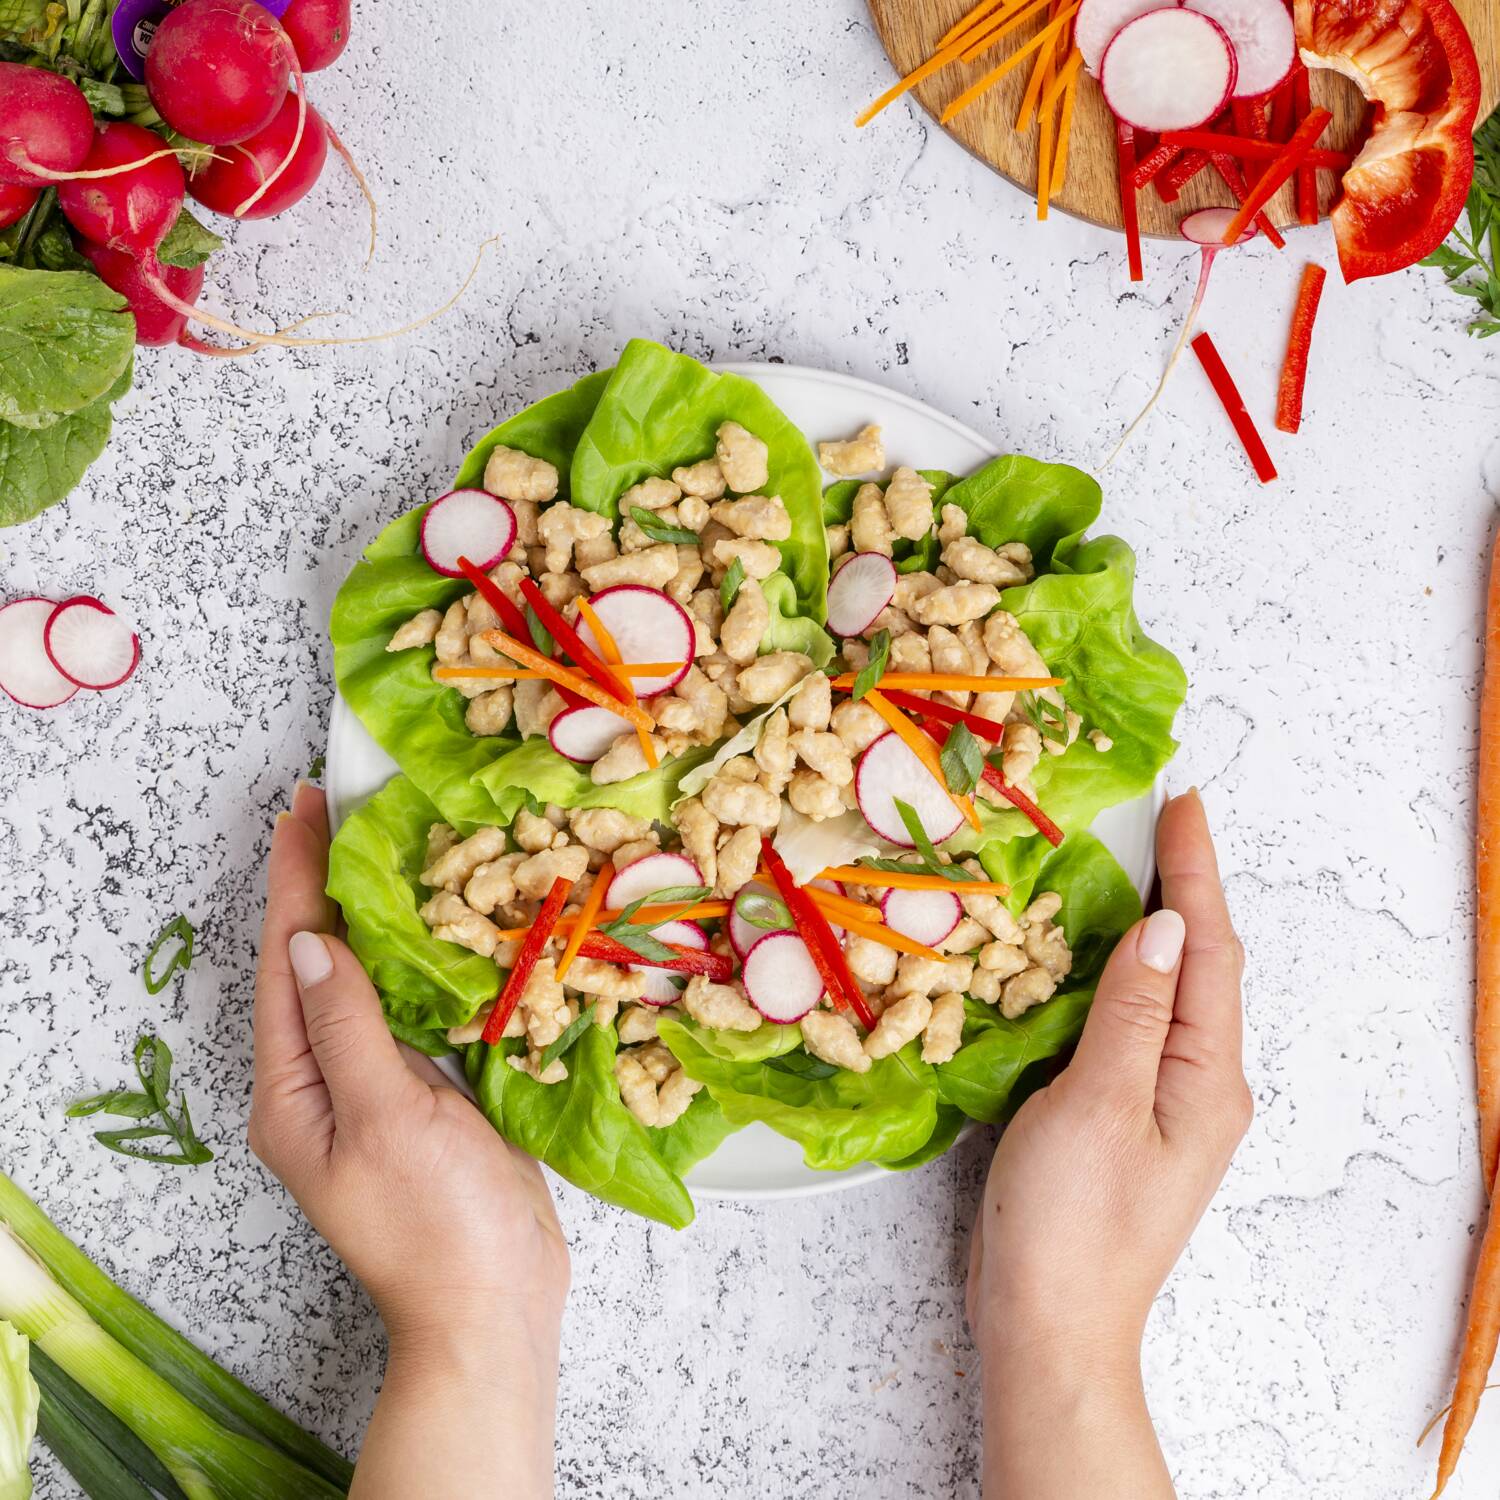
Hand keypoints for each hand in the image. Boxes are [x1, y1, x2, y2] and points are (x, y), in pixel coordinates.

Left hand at [251, 782, 567, 1498]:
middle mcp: (322, 1082)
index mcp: (292, 1090)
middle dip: (322, 885)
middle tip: (337, 806)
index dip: (295, 879)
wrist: (495, 1304)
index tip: (305, 806)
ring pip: (363, 982)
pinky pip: (407, 1010)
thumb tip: (311, 938)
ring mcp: (374, 1088)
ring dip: (370, 914)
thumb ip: (346, 1025)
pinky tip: (437, 923)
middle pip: (314, 965)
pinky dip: (417, 959)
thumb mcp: (385, 1116)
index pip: (286, 961)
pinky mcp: (422, 1094)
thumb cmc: (437, 1223)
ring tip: (381, 844)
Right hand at [967, 788, 1250, 1498]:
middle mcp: (1197, 1082)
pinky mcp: (1117, 1114)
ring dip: (1148, 926)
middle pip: (1198, 964)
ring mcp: (1159, 1100)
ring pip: (1162, 991)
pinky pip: (1126, 1022)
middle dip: (1182, 887)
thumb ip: (1133, 1012)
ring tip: (1121, 864)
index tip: (1181, 801)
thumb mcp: (1099, 1105)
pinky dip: (1111, 973)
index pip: (1209, 950)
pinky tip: (1081, 953)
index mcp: (1206, 1076)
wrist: (1048, 1321)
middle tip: (1154, 818)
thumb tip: (1165, 926)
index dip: (1196, 872)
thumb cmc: (1072, 1223)